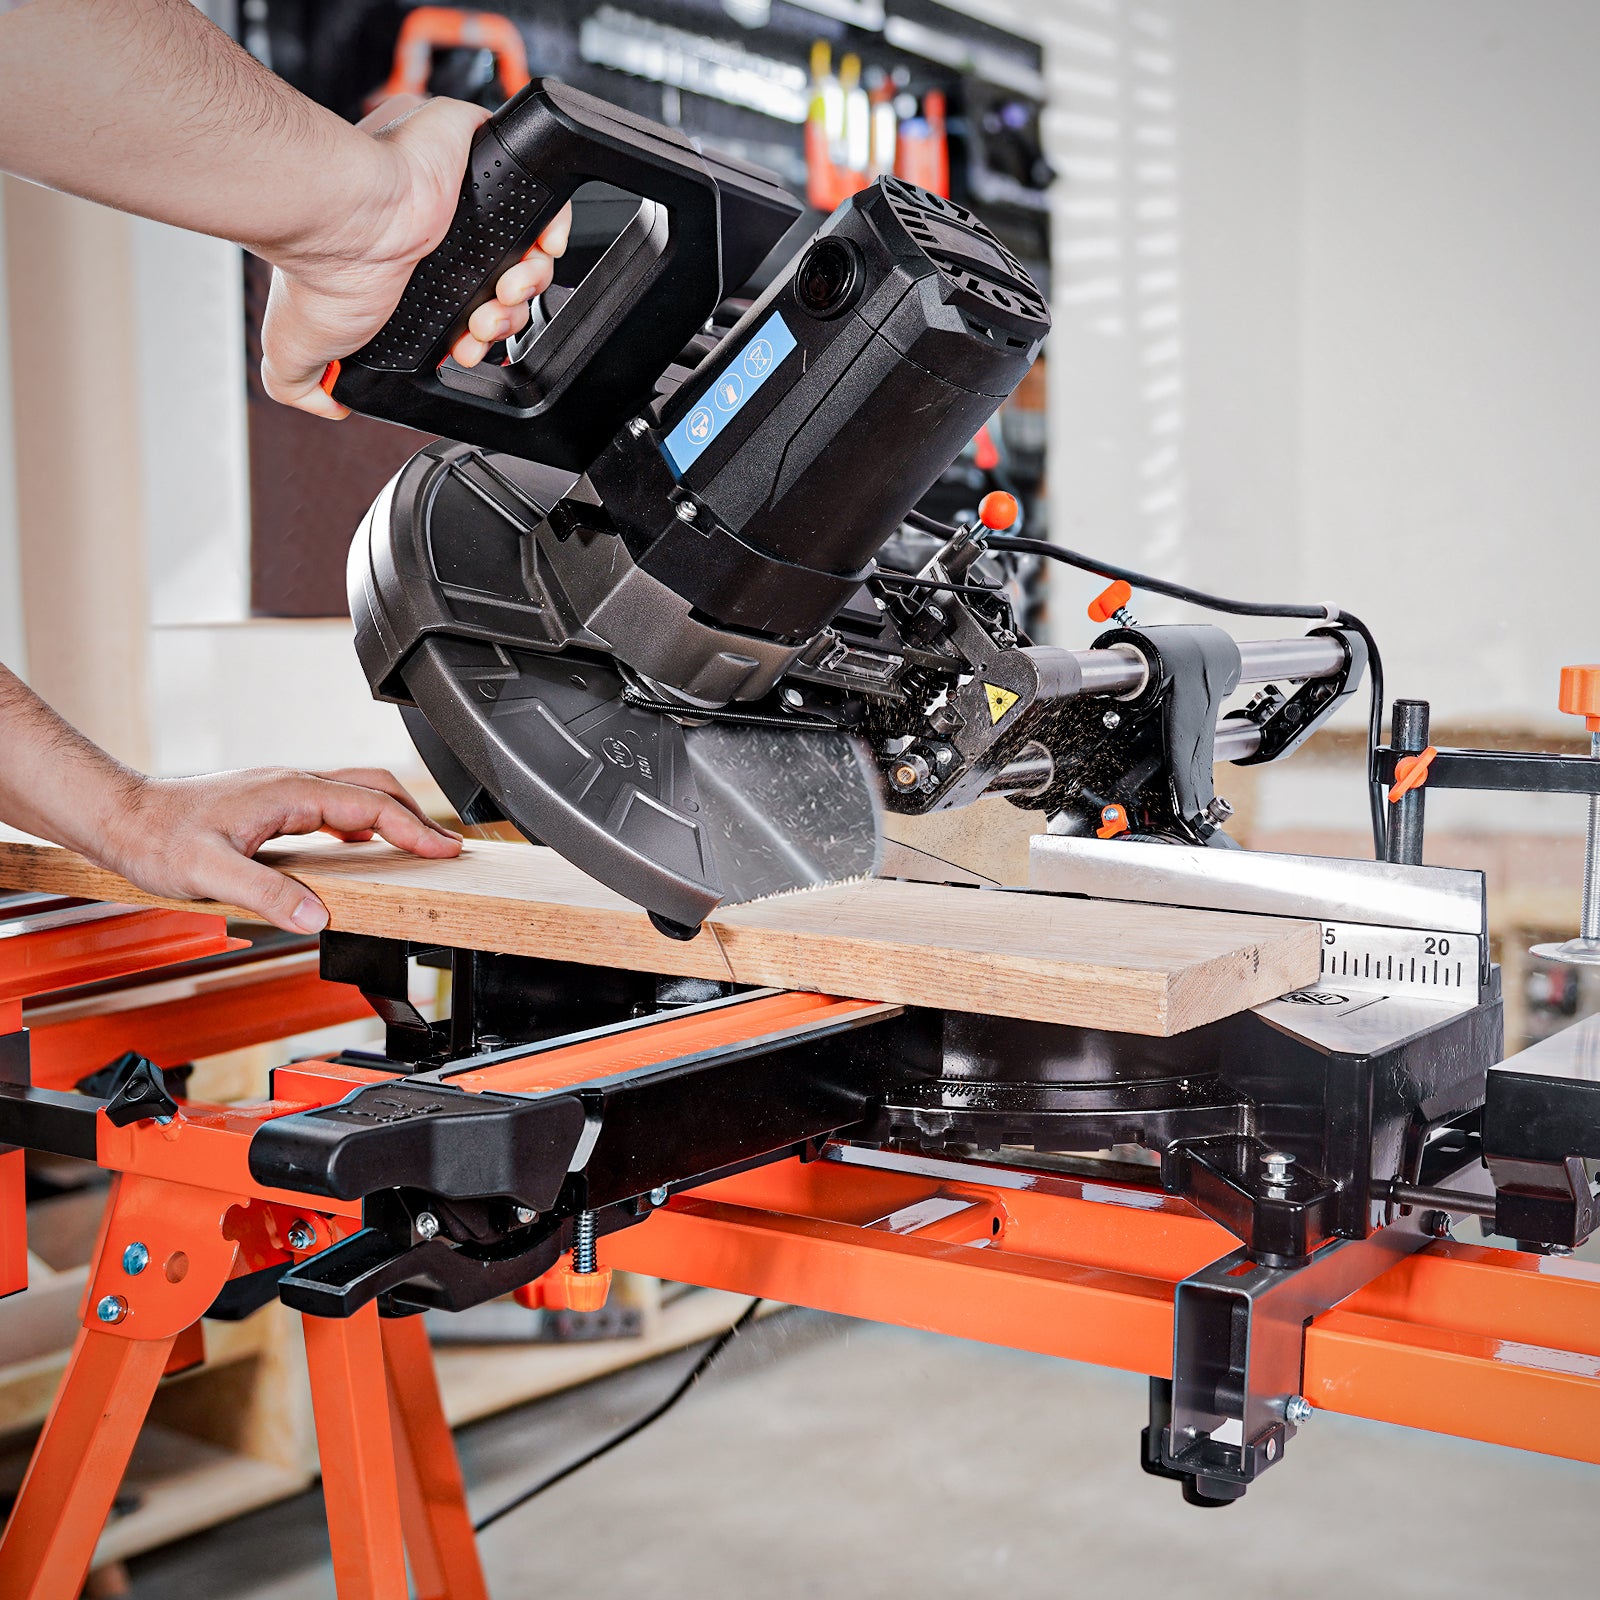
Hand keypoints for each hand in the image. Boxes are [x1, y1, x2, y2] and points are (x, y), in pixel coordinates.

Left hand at [95, 767, 462, 932]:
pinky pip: (334, 803)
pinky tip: (360, 845)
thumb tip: (317, 916)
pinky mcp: (272, 802)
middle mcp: (291, 784)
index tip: (446, 850)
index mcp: (289, 793)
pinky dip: (363, 820)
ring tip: (414, 845)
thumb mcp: (212, 873)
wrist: (121, 817)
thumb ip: (268, 893)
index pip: (371, 805)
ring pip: (356, 792)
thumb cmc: (157, 838)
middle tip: (444, 848)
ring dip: (392, 816)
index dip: (414, 829)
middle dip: (416, 817)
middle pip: (375, 787)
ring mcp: (282, 790)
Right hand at [260, 94, 570, 417]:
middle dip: (501, 320)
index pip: (459, 308)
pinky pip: (539, 194)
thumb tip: (325, 404)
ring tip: (502, 298)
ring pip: (520, 249)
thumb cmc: (325, 270)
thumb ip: (300, 382)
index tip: (467, 350)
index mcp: (400, 270)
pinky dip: (552, 229)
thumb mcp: (296, 347)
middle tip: (484, 327)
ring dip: (525, 287)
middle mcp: (431, 232)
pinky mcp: (482, 156)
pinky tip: (539, 254)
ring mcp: (457, 191)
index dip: (475, 337)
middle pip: (495, 284)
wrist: (340, 214)